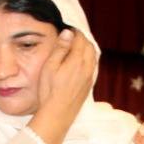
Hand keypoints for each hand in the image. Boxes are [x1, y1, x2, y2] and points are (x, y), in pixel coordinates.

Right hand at [30, 29, 97, 143]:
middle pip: (89, 46)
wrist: (57, 114)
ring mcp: (89, 77)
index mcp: (77, 60)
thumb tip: (68, 33)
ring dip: (87, 49)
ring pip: (93, 56)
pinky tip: (80, 62)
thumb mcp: (50, 66)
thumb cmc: (49, 90)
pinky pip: (93, 67)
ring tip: (77, 47)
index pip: (80, 39)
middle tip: (72, 36)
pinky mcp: (88, 86)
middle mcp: (87, 67)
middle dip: (82, 39)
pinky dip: (88, 59)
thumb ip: (60, 48)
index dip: (74, 32)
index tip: (68, 29)